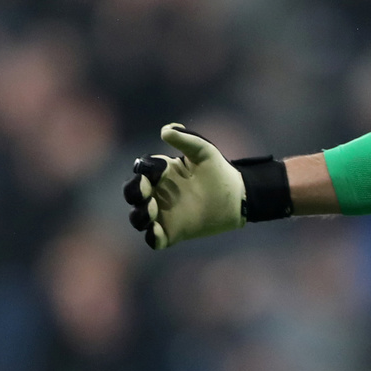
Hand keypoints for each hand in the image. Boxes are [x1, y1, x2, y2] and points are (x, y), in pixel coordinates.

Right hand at [124, 124, 245, 248]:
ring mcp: (163, 214)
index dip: (144, 170)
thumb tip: (165, 130)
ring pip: (138, 217)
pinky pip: (154, 240)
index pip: (142, 170)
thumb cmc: (219, 171)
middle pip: (132, 193)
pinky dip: (151, 237)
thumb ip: (186, 139)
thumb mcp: (204, 151)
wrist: (238, 197)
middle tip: (146, 189)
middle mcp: (158, 193)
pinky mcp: (173, 232)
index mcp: (162, 173)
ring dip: (139, 214)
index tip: (159, 170)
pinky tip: (157, 230)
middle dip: (133, 191)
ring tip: (152, 207)